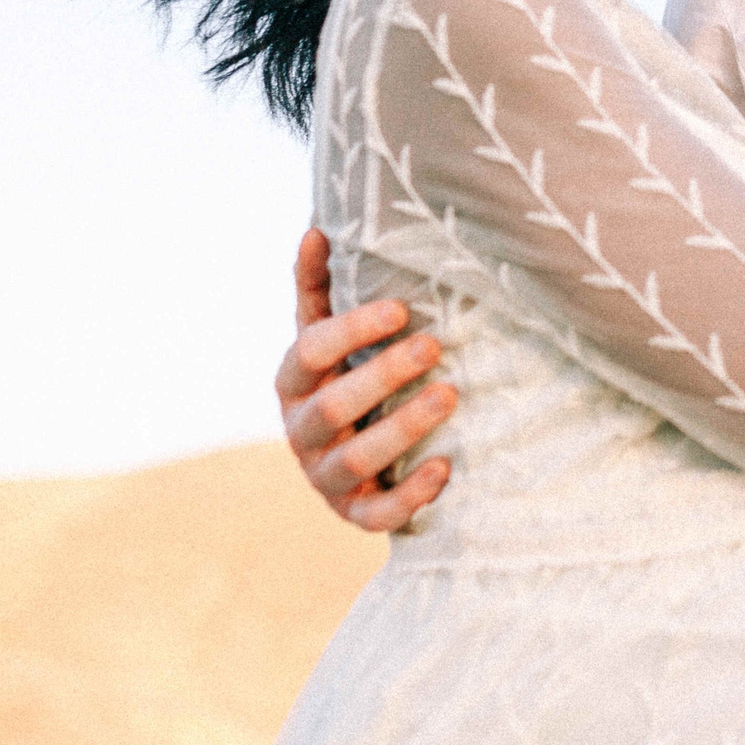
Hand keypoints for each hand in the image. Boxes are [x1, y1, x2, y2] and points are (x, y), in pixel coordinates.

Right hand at [277, 227, 456, 532]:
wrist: (354, 461)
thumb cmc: (345, 378)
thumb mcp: (327, 335)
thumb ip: (319, 289)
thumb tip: (317, 229)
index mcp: (292, 383)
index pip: (309, 352)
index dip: (350, 330)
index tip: (400, 307)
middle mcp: (301, 431)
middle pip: (334, 406)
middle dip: (384, 374)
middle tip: (434, 346)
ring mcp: (325, 477)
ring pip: (356, 459)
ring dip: (404, 427)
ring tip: (451, 396)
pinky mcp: (354, 513)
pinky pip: (377, 515)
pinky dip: (411, 494)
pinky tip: (446, 468)